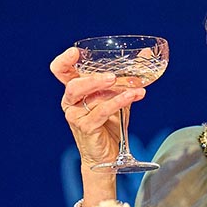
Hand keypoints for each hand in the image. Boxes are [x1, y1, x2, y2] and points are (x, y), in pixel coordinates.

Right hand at [50, 47, 145, 169]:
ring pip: (89, 98)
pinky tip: (133, 96)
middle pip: (74, 85)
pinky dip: (119, 102)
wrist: (109, 155)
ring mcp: (76, 116)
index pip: (61, 71)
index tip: (75, 52)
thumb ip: (126, 78)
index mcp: (74, 90)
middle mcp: (70, 102)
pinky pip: (101, 112)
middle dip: (93, 78)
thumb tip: (146, 54)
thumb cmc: (110, 124)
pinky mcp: (86, 128)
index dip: (64, 61)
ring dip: (111, 91)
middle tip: (112, 76)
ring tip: (130, 87)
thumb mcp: (118, 96)